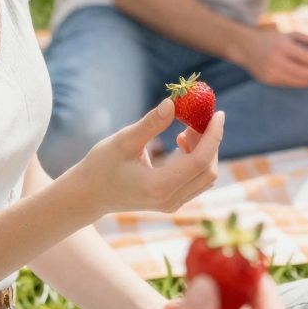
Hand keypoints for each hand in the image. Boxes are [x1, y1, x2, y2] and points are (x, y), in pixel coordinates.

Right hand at [74, 99, 222, 217]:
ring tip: (186, 128)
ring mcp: (172, 204)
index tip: (218, 113)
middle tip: (198, 117)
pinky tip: (181, 142)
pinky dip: (197, 160)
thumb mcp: (122, 141)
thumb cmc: (101, 166)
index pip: (199, 161)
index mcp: (159, 187)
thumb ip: (150, 124)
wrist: (88, 194)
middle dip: (210, 141)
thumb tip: (173, 103)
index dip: (213, 135)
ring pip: (205, 177)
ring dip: (204, 150)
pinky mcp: (171, 202)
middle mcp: (170, 200)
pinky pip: (196, 181)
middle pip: (208, 170)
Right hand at [240, 24, 307, 88]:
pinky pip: (288, 84)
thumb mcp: (290, 34)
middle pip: (302, 71)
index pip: (305, 56)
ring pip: (296, 81)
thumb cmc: (272, 39)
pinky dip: (299, 83)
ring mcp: (271, 72)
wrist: (246, 47)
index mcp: (283, 46)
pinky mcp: (267, 80)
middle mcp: (276, 59)